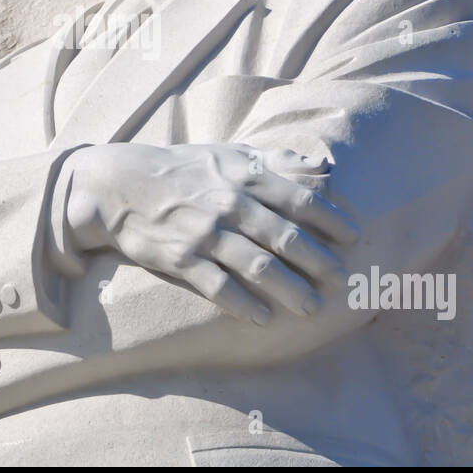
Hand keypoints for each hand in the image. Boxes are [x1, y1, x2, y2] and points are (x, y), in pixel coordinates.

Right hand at [59, 143, 358, 323]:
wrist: (119, 185)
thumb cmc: (181, 169)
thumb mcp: (227, 154)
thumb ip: (275, 162)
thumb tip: (323, 168)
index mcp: (243, 176)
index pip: (299, 199)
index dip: (331, 219)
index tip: (354, 237)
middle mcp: (228, 204)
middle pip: (285, 237)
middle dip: (319, 261)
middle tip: (342, 280)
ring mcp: (204, 233)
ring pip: (258, 265)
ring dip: (290, 289)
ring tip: (311, 307)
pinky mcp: (180, 258)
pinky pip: (218, 286)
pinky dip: (244, 304)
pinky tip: (264, 318)